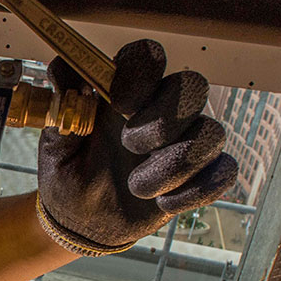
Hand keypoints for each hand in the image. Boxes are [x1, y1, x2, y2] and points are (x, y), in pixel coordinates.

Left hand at [37, 40, 237, 255]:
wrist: (81, 223)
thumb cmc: (68, 174)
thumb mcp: (56, 144)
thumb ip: (63, 108)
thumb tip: (60, 71)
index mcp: (126, 94)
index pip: (148, 57)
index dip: (141, 73)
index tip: (119, 103)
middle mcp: (161, 111)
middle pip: (192, 85)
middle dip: (164, 118)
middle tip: (130, 145)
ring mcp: (185, 142)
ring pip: (211, 133)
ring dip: (174, 165)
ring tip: (136, 187)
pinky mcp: (200, 176)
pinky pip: (224, 171)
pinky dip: (196, 190)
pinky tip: (163, 203)